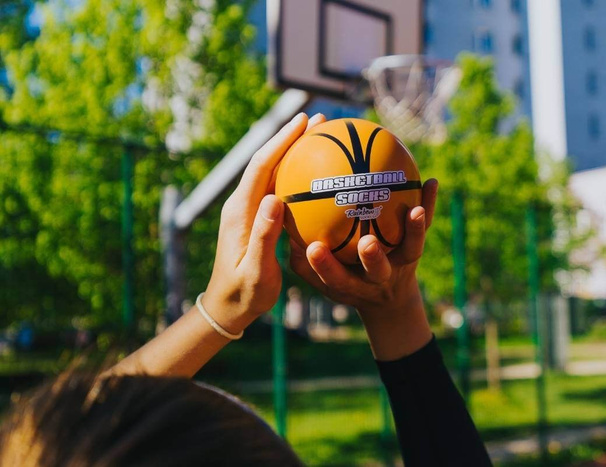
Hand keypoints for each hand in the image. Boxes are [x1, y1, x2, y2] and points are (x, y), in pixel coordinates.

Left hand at [203, 112, 326, 333]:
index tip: (302, 122)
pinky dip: (295, 174)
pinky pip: (277, 188)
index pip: (261, 166)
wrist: (227, 306)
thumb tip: (275, 200)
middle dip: (290, 137)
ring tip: (318, 137)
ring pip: (273, 172)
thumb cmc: (245, 292)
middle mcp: (242, 204)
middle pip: (267, 161)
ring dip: (293, 152)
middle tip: (317, 120)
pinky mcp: (257, 218)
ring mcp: (249, 210)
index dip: (280, 141)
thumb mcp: (257, 270)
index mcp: (240, 210)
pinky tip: (315, 176)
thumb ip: (264, 236)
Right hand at [290, 179, 438, 359]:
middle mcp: (378, 278)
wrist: (387, 300)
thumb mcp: (321, 276)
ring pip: (410, 251)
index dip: (325, 267)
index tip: (313, 248)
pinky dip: (430, 205)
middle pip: (377, 271)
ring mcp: (401, 266)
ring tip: (414, 210)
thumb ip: (301, 256)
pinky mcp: (416, 252)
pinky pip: (426, 228)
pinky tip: (432, 182)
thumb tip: (276, 220)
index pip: (336, 279)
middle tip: (367, 242)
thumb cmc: (344, 279)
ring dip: (414, 231)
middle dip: (373, 258)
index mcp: (352, 286)